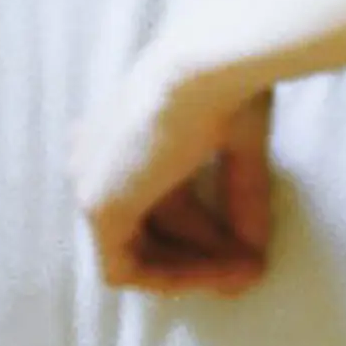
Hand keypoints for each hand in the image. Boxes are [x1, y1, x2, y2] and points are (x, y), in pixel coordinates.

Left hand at [70, 45, 273, 295]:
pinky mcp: (99, 207)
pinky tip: (219, 274)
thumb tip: (253, 261)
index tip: (247, 248)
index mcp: (118, 128)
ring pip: (136, 251)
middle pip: (149, 224)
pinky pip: (127, 267)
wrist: (209, 67)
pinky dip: (174, 278)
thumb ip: (240, 200)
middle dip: (205, 253)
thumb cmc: (225, 83)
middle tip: (253, 268)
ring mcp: (91, 180)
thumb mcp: (237, 144)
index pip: (158, 195)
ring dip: (195, 269)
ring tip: (247, 272)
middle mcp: (95, 155)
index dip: (204, 229)